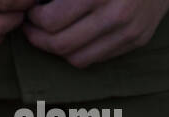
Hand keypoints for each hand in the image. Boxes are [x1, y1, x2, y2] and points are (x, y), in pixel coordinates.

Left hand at [23, 0, 168, 67]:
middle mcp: (118, 13)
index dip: (34, 19)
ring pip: (77, 58)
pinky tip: (73, 37)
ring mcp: (130, 31)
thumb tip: (36, 1)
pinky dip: (79, 52)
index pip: (52, 21)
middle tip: (32, 27)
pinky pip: (97, 58)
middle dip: (39, 38)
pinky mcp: (138, 40)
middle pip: (61, 44)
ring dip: (56, 50)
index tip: (30, 12)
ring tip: (49, 35)